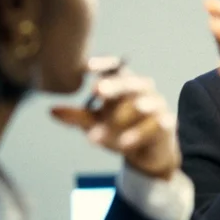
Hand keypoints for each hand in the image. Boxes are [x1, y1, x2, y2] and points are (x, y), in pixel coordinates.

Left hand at [51, 57, 179, 179]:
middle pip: (131, 82)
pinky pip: (156, 125)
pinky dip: (139, 134)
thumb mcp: (97, 124)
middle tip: (97, 91)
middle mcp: (143, 90)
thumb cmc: (121, 130)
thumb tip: (51, 110)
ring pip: (143, 105)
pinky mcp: (168, 124)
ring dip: (122, 116)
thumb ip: (77, 117)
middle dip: (114, 86)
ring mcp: (157, 106)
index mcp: (124, 84)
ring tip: (102, 131)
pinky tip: (125, 144)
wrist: (147, 154)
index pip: (116, 68)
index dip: (104, 65)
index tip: (87, 67)